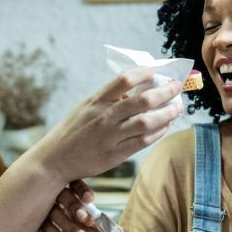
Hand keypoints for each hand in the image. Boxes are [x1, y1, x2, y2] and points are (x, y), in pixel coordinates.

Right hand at [33, 68, 182, 182]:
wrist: (55, 159)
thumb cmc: (73, 130)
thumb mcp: (87, 107)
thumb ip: (110, 98)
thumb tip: (140, 88)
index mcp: (97, 100)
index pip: (125, 79)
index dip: (144, 73)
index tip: (155, 72)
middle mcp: (105, 116)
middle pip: (143, 100)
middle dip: (166, 91)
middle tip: (177, 87)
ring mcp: (111, 136)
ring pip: (147, 121)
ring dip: (167, 113)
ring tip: (177, 108)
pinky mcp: (116, 155)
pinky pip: (143, 141)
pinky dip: (159, 132)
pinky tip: (166, 126)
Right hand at [39, 180, 104, 231]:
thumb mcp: (99, 228)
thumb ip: (97, 221)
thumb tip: (91, 217)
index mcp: (75, 194)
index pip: (75, 183)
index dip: (81, 189)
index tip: (89, 200)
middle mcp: (59, 198)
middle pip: (61, 193)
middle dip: (73, 205)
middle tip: (84, 218)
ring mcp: (47, 211)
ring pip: (53, 212)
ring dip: (70, 227)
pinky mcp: (39, 225)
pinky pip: (46, 227)